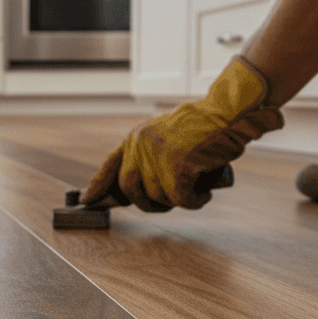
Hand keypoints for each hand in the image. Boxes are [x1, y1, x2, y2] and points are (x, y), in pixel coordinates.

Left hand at [79, 57, 282, 211]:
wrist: (228, 113)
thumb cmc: (205, 127)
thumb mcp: (167, 136)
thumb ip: (150, 156)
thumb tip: (139, 189)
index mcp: (137, 137)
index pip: (111, 164)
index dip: (98, 184)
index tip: (88, 199)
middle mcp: (141, 144)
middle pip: (130, 187)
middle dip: (145, 203)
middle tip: (163, 205)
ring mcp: (157, 154)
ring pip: (157, 196)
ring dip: (176, 201)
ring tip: (193, 193)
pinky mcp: (177, 165)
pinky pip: (181, 198)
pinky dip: (193, 202)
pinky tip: (202, 195)